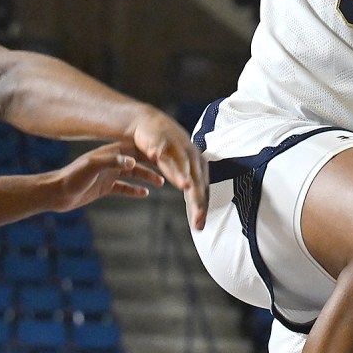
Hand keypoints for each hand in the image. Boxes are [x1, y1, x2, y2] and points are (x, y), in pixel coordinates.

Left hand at [49, 144, 161, 211]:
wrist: (55, 193)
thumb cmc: (72, 177)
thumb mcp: (92, 167)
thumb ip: (112, 161)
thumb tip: (133, 161)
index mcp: (111, 153)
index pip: (137, 148)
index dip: (153, 150)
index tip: (169, 152)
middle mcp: (112, 162)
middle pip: (139, 160)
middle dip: (155, 163)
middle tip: (172, 167)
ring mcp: (108, 174)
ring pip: (133, 174)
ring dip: (147, 177)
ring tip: (161, 183)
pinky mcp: (103, 187)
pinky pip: (124, 187)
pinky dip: (135, 190)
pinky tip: (145, 194)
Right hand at [129, 106, 208, 227]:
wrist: (150, 124)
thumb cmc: (166, 151)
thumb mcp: (178, 170)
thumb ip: (186, 185)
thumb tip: (198, 208)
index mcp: (197, 165)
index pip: (202, 190)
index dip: (201, 209)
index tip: (200, 228)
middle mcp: (190, 157)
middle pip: (195, 180)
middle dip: (196, 199)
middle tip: (197, 217)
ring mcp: (176, 147)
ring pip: (180, 162)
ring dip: (181, 173)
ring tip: (185, 186)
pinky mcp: (161, 139)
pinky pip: (159, 146)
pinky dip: (158, 150)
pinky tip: (156, 156)